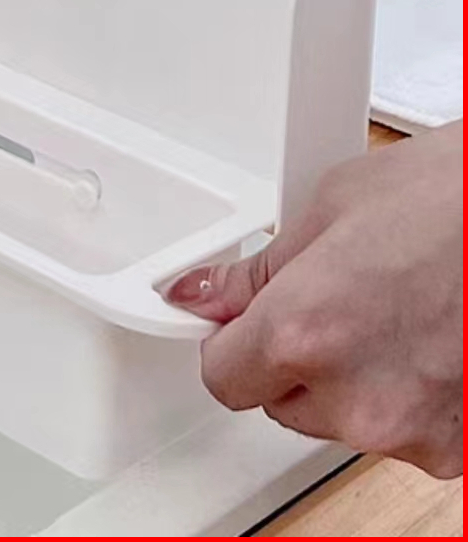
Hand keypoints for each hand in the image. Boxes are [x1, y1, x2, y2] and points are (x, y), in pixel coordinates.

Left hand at [164, 125, 462, 477]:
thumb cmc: (447, 198)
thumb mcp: (325, 211)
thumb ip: (256, 273)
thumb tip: (205, 293)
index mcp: (302, 334)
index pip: (222, 377)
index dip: (227, 342)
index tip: (236, 323)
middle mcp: (353, 399)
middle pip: (278, 402)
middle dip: (289, 358)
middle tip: (331, 300)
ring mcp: (411, 432)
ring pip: (338, 419)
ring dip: (346, 382)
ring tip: (389, 312)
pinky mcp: (456, 449)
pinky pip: (398, 431)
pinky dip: (401, 398)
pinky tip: (424, 342)